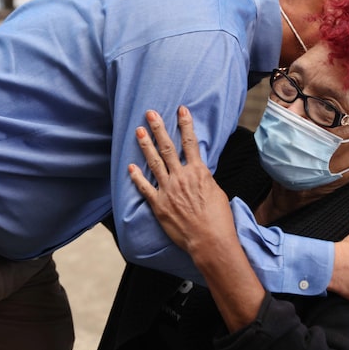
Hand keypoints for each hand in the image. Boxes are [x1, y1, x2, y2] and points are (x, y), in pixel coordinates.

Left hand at [128, 106, 235, 255]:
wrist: (210, 240)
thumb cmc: (218, 219)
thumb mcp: (216, 192)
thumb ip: (204, 179)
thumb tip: (198, 174)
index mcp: (198, 172)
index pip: (190, 142)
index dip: (185, 124)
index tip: (181, 109)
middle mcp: (181, 177)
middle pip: (167, 147)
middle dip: (159, 128)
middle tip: (150, 113)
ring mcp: (168, 190)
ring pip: (154, 162)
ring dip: (146, 145)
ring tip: (139, 131)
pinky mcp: (159, 205)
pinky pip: (145, 188)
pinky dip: (137, 177)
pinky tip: (130, 167)